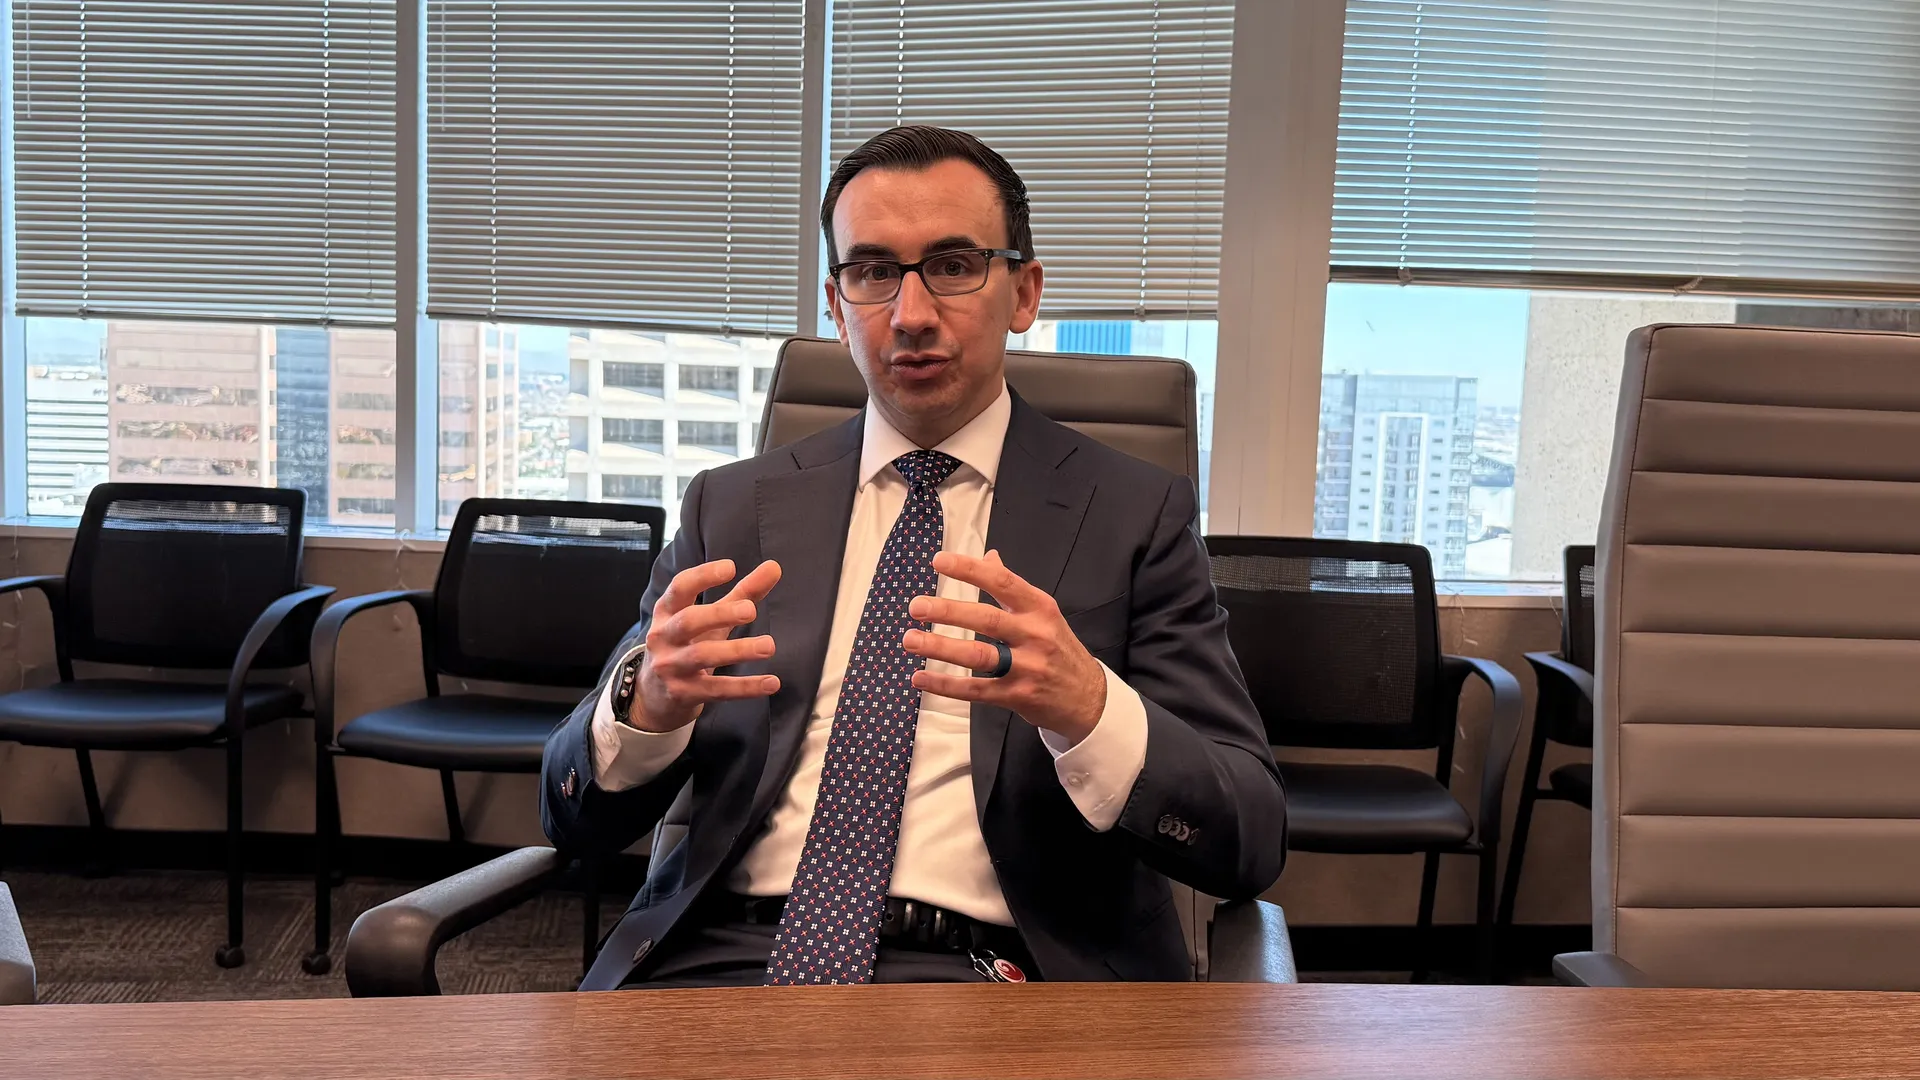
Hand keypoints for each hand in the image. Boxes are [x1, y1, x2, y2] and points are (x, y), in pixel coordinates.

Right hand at [632, 558, 782, 732]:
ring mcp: (670, 667)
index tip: (731, 567)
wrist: (655, 696)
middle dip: (719, 614)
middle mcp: (663, 637)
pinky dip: (745, 687)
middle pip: (688, 621)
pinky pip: (716, 690)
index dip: (702, 576)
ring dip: (737, 651)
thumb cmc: (688, 645)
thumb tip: (774, 566)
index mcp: (668, 611)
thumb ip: (741, 594)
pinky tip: (772, 682)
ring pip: (702, 656)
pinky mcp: (683, 694)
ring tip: (769, 646)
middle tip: (751, 610)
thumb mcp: (710, 619)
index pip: (680, 587)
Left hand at [902, 551, 1106, 744]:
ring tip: (910, 640)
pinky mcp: (1017, 695)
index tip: (939, 561)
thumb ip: (1012, 587)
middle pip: (986, 620)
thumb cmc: (1058, 648)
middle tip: (917, 606)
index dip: (970, 570)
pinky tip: (920, 678)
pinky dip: (945, 685)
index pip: (1002, 582)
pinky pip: (976, 690)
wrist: (1087, 696)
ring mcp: (1026, 667)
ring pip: (978, 656)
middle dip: (948, 612)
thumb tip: (989, 556)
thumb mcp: (1043, 613)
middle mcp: (1034, 635)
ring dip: (940, 648)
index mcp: (1039, 608)